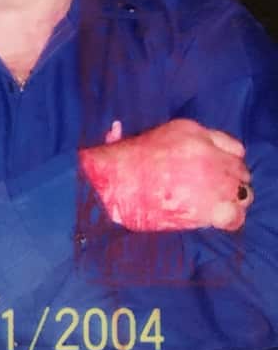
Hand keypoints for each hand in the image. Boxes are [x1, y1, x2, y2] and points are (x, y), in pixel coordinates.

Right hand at [80, 118, 251, 231]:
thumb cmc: (109, 164)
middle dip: (230, 182)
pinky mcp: (210, 205)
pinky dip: (230, 220)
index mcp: (189, 131)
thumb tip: (114, 129)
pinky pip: (235, 215)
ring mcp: (212, 177)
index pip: (232, 146)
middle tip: (212, 193)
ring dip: (232, 200)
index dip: (227, 161)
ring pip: (243, 191)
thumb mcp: (121, 142)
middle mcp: (207, 151)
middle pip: (239, 169)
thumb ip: (123, 136)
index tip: (216, 171)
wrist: (107, 185)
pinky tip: (215, 220)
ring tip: (214, 207)